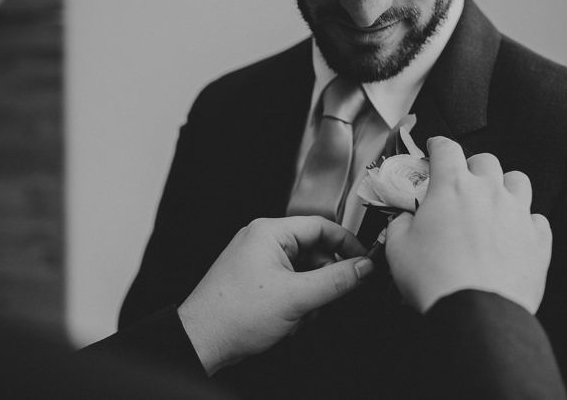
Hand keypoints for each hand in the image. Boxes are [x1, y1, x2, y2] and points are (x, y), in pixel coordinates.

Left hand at [177, 216, 372, 375]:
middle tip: (331, 298)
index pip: (320, 225)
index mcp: (269, 232)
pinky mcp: (254, 279)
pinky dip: (296, 300)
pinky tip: (290, 321)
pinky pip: (288, 282)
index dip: (346, 243)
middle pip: (312, 250)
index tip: (364, 260)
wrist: (202, 341)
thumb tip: (362, 267)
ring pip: (302, 269)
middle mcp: (261, 240)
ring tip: (301, 316)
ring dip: (310, 294)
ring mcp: (257, 260)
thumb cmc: (234, 315)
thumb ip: (336, 280)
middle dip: (323, 278)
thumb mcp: (297, 298)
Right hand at [385, 137, 551, 314]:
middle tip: (462, 182)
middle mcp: (488, 192)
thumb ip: (400, 223)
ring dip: (504, 186)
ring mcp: (517, 214)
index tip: (436, 148)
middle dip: (472, 166)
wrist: (476, 313)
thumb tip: (405, 218)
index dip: (439, 144)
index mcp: (452, 187)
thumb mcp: (397, 247)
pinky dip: (525, 222)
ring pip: (519, 181)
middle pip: (486, 160)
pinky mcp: (538, 241)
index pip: (447, 148)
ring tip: (493, 201)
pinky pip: (537, 219)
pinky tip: (513, 233)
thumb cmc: (433, 278)